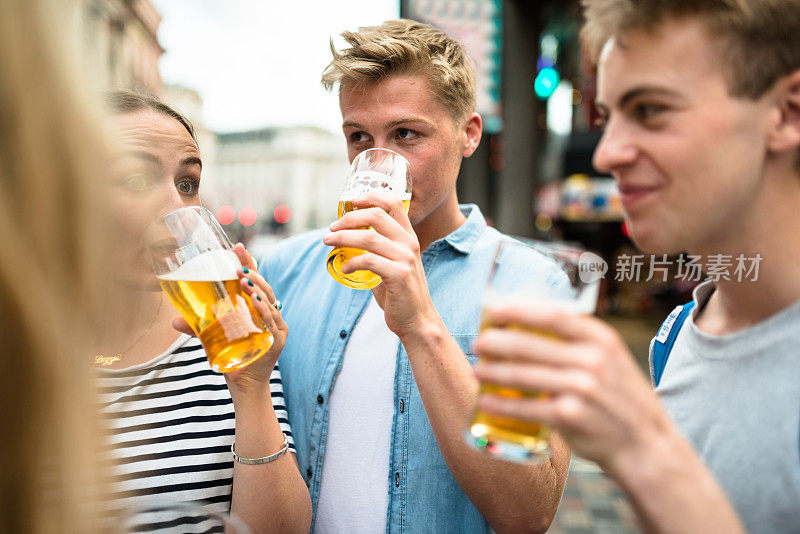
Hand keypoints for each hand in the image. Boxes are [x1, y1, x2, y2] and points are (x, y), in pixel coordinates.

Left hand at [172, 244, 287, 391]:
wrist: (244, 386)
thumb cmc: (232, 358)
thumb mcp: (214, 338)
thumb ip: (197, 328)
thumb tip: (174, 320)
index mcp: (259, 309)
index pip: (256, 281)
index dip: (249, 263)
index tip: (238, 247)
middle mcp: (271, 315)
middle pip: (265, 287)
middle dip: (252, 273)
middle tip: (237, 265)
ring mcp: (277, 327)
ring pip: (269, 300)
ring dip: (257, 288)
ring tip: (243, 279)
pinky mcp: (278, 339)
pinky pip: (272, 320)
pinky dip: (264, 308)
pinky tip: (255, 300)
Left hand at [322, 192, 436, 337]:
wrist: (417, 320)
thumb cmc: (401, 293)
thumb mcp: (393, 265)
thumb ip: (375, 252)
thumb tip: (344, 243)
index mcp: (408, 237)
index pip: (394, 203)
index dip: (371, 196)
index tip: (351, 201)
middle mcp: (409, 243)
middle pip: (376, 216)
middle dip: (349, 219)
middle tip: (332, 228)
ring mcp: (405, 259)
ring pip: (368, 238)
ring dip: (343, 238)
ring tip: (329, 243)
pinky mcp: (398, 275)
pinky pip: (368, 261)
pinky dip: (351, 262)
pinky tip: (344, 268)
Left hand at [473, 303, 672, 473]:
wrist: (646, 444)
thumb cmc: (619, 398)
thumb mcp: (610, 359)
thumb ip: (579, 344)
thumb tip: (530, 329)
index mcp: (601, 339)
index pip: (554, 315)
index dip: (520, 310)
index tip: (496, 310)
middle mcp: (593, 360)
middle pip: (530, 345)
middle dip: (497, 343)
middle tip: (479, 344)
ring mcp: (582, 388)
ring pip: (523, 376)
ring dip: (494, 373)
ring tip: (478, 371)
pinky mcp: (571, 416)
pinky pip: (527, 407)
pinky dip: (502, 406)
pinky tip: (486, 403)